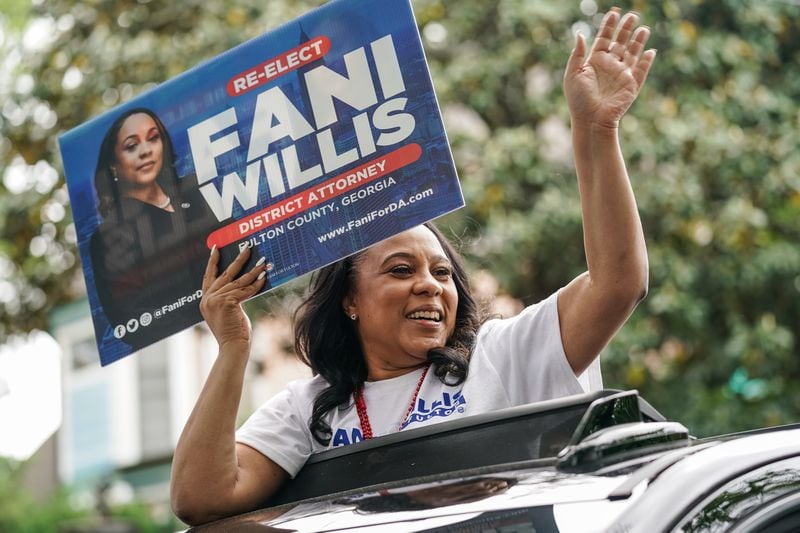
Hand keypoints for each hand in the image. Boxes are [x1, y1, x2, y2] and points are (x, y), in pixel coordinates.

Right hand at [200, 246, 266, 351]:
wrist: (232, 347)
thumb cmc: (233, 332)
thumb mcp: (227, 312)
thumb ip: (229, 298)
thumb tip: (243, 284)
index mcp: (205, 300)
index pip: (208, 276)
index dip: (213, 262)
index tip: (216, 248)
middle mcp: (208, 299)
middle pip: (225, 274)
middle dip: (238, 259)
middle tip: (247, 247)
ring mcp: (216, 300)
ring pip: (239, 281)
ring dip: (253, 270)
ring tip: (263, 260)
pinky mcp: (227, 302)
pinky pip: (245, 290)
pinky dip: (257, 283)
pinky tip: (264, 277)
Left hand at [563, 8, 655, 129]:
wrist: (590, 121)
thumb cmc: (578, 100)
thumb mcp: (572, 74)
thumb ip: (577, 54)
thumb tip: (580, 34)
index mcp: (595, 62)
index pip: (604, 39)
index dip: (609, 27)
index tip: (613, 13)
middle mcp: (609, 66)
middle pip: (620, 43)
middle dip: (626, 29)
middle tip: (632, 16)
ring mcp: (621, 75)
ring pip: (632, 54)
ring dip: (638, 42)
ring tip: (644, 29)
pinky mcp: (631, 86)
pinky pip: (641, 71)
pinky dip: (647, 62)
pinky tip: (651, 51)